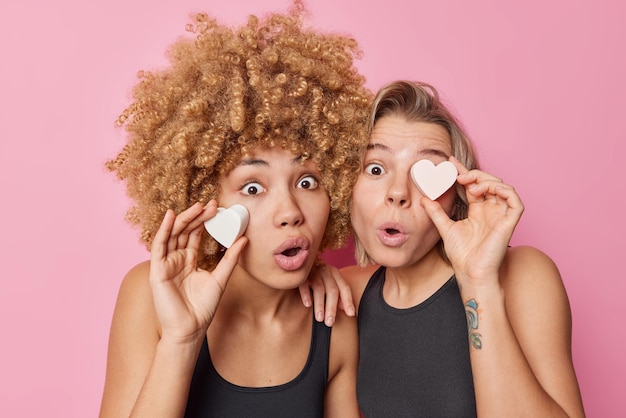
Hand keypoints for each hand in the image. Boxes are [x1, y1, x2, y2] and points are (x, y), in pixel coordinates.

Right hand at [149, 201, 246, 343]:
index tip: (217, 208)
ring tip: (198, 207)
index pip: (195, 234)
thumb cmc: (202, 308)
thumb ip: (230, 258)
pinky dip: (164, 230)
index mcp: (189, 260)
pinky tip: (171, 216)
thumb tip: (244, 239)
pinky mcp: (157, 270)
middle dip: (197, 216)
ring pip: (173, 234)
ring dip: (184, 219)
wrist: (190, 329)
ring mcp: (166, 263)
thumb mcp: (220, 278)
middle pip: (184, 231)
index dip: (204, 220)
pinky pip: (159, 246)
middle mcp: (176, 259)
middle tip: (212, 205)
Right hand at [298, 264, 355, 325]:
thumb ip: (336, 293)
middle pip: (332, 290)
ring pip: (319, 288)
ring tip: (319, 319)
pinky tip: (307, 304)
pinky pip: (304, 283)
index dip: (348, 301)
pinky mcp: (301, 272)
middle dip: (332, 308)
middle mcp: (326, 271)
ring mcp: (314, 270)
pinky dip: (306, 294)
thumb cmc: (315, 273)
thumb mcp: (328, 281)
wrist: (297, 258)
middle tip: (330, 322)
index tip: (351, 314)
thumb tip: (344, 308)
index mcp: (335, 273)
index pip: (344, 287)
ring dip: (320, 305)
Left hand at [422, 158, 522, 285]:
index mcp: (478, 210)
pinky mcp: (510, 221)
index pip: (473, 185)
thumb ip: (436, 212)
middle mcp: (491, 210)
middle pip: (488, 182)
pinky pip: (515, 199)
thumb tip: (423, 198)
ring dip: (486, 180)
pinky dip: (503, 190)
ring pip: (502, 186)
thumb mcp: (445, 227)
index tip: (450, 162)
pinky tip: (486, 190)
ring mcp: (501, 215)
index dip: (463, 172)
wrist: (470, 273)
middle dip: (474, 174)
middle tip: (457, 174)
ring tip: (469, 185)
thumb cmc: (462, 255)